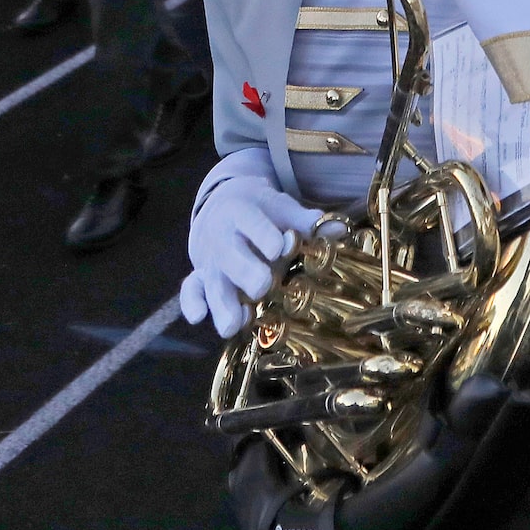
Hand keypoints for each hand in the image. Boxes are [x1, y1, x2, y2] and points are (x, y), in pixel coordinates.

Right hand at [180, 177, 325, 338]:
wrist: (223, 205)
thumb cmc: (262, 212)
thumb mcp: (282, 208)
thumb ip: (306, 221)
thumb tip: (338, 229)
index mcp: (242, 211)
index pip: (251, 222)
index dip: (264, 235)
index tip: (277, 248)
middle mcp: (222, 236)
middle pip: (231, 255)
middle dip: (246, 272)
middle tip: (262, 286)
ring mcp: (210, 259)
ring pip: (213, 280)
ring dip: (223, 302)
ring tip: (235, 324)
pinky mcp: (200, 276)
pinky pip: (191, 289)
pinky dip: (191, 302)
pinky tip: (198, 318)